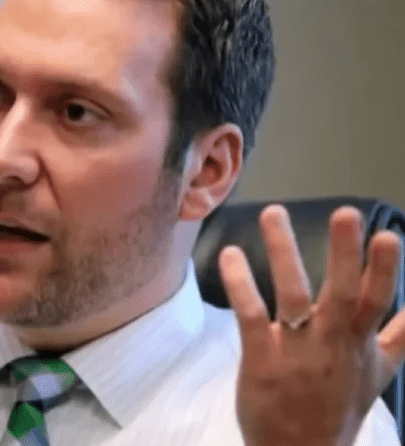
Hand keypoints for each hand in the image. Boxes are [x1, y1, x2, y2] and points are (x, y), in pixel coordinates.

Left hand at [219, 204, 404, 445]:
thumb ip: (399, 336)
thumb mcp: (379, 373)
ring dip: (283, 252)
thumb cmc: (339, 408)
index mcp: (359, 342)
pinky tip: (231, 255)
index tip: (387, 233)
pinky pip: (250, 314)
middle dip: (345, 253)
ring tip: (273, 213)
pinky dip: (240, 284)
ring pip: (292, 294)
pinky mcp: (261, 356)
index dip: (383, 269)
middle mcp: (331, 342)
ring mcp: (296, 349)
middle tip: (346, 213)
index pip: (376, 300)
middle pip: (341, 292)